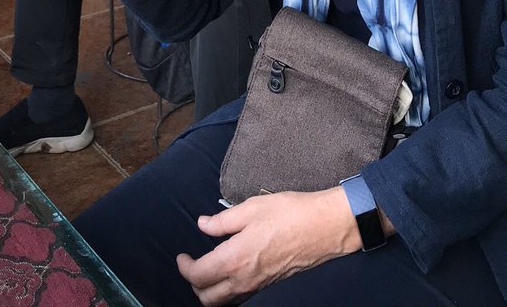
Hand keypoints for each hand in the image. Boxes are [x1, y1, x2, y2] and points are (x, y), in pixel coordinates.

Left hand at [177, 189, 361, 304]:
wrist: (325, 227)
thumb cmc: (290, 213)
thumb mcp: (251, 208)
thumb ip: (223, 220)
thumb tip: (203, 224)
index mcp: (235, 259)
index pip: (199, 275)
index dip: (185, 267)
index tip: (182, 256)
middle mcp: (244, 279)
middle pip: (208, 298)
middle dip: (194, 284)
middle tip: (192, 264)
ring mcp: (258, 285)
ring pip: (225, 300)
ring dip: (211, 290)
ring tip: (209, 268)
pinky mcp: (270, 283)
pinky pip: (242, 295)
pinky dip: (229, 289)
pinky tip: (232, 269)